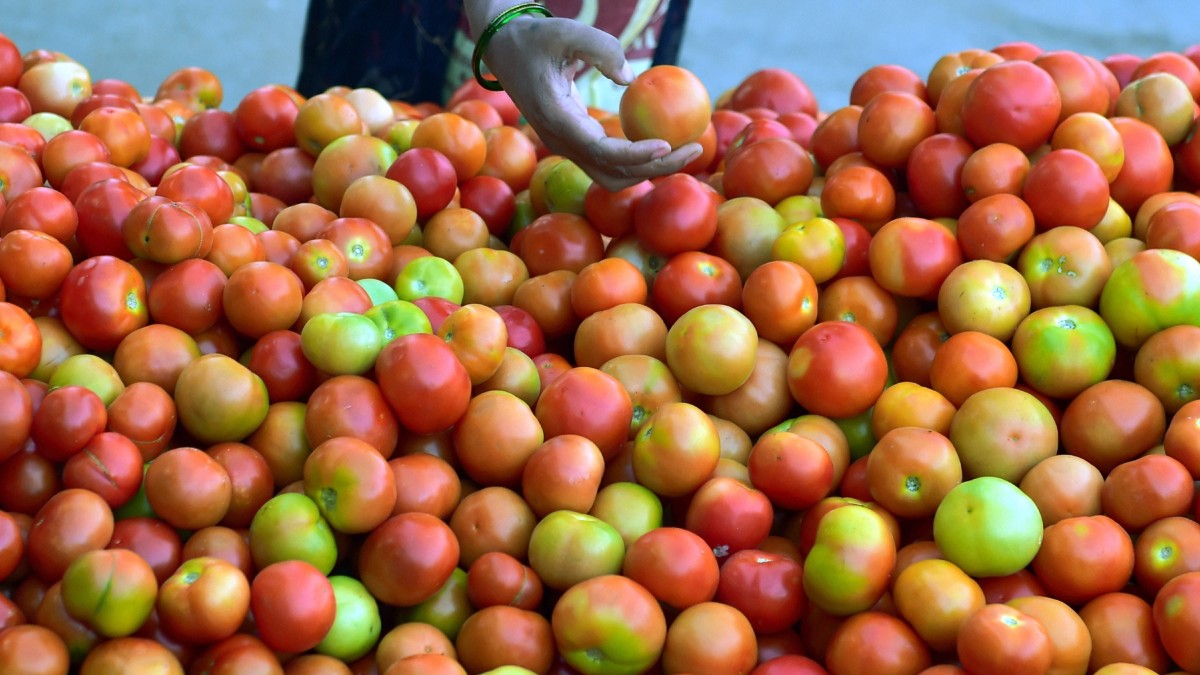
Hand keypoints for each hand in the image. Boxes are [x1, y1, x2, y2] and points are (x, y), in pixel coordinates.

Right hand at [481, 15, 702, 190]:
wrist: (504, 51)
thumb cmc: (534, 38)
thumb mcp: (563, 30)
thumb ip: (599, 47)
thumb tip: (630, 78)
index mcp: (555, 120)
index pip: (600, 151)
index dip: (635, 155)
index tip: (667, 145)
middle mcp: (561, 142)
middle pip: (613, 173)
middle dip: (657, 168)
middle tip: (696, 148)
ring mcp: (567, 147)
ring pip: (613, 175)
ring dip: (651, 169)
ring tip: (688, 149)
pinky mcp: (576, 142)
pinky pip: (611, 163)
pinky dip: (639, 160)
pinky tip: (666, 143)